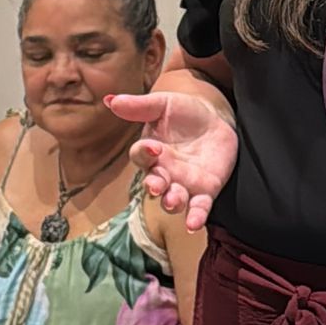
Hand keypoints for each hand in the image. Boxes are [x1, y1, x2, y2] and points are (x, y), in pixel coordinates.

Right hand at [106, 91, 237, 231]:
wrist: (216, 120)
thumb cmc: (184, 112)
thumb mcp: (164, 104)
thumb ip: (139, 106)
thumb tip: (110, 100)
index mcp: (150, 152)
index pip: (141, 156)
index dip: (145, 153)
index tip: (153, 148)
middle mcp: (164, 172)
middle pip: (154, 184)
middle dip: (155, 187)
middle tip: (157, 186)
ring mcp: (184, 184)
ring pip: (173, 201)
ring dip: (172, 203)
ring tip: (173, 202)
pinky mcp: (205, 192)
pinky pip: (198, 209)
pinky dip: (195, 218)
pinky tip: (193, 224)